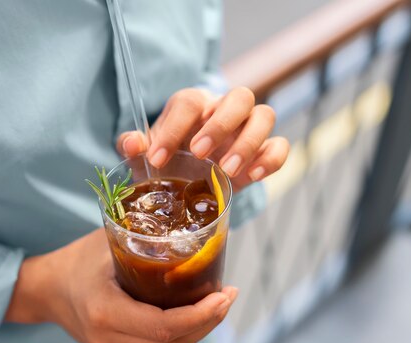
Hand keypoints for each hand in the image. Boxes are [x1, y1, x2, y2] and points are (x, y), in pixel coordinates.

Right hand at [5, 228, 237, 342]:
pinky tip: (196, 312)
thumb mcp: (109, 241)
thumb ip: (146, 237)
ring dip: (200, 328)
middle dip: (209, 320)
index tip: (225, 294)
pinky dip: (182, 332)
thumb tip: (191, 225)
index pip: (166, 327)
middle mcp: (109, 341)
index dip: (202, 315)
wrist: (45, 290)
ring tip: (219, 301)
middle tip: (229, 295)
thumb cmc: (77, 260)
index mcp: (105, 312)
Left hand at [117, 87, 288, 189]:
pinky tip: (253, 176)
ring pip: (265, 115)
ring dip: (248, 142)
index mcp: (193, 105)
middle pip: (239, 97)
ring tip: (227, 169)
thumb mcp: (148, 154)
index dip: (172, 129)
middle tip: (199, 154)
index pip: (189, 103)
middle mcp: (224, 110)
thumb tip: (131, 143)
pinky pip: (280, 145)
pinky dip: (271, 159)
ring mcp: (248, 128)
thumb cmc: (169, 157)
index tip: (157, 159)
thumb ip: (135, 146)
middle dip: (220, 125)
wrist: (190, 178)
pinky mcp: (264, 150)